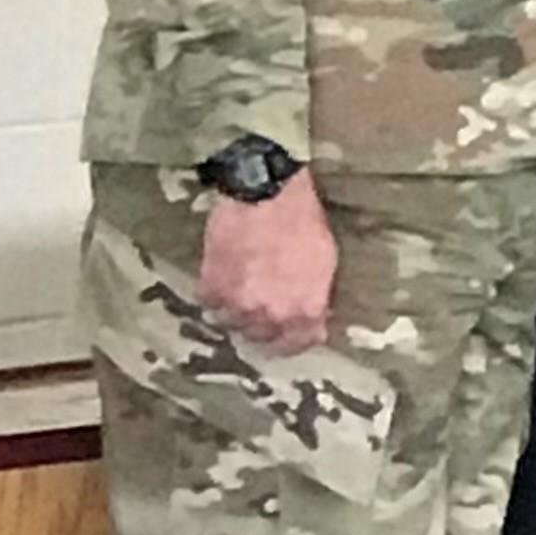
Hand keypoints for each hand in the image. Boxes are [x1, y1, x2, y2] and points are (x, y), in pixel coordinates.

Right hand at [199, 168, 337, 351]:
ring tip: (242, 285)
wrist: (263, 190)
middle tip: (263, 300)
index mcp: (304, 310)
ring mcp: (238, 306)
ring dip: (237, 310)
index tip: (290, 329)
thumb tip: (313, 315)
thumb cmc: (301, 218)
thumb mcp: (325, 259)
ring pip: (233, 324)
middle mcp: (271, 317)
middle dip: (264, 322)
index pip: (299, 344)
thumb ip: (316, 295)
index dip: (295, 336)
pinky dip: (216, 293)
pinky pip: (211, 304)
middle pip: (262, 337)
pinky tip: (225, 273)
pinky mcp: (211, 289)